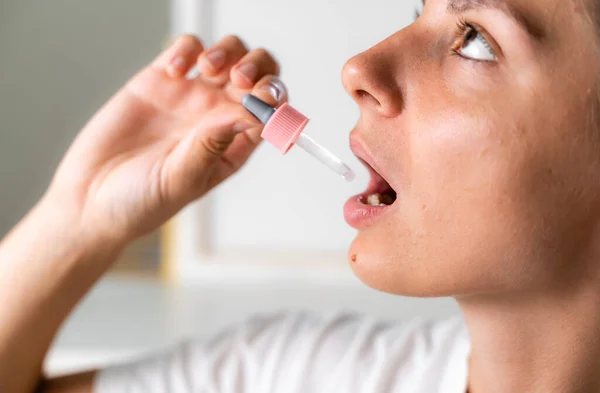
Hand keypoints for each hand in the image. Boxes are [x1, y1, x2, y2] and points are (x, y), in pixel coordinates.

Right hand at [46, 35, 286, 246]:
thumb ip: (214, 144)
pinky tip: (174, 70)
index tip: (262, 99)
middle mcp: (218, 116)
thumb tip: (252, 114)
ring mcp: (191, 96)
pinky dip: (187, 49)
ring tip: (209, 67)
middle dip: (257, 67)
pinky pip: (186, 49)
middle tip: (238, 79)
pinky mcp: (159, 80)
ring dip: (228, 52)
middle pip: (258, 75)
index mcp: (234, 143)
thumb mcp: (183, 179)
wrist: (90, 199)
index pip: (271, 111)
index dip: (274, 99)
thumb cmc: (141, 202)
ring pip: (228, 55)